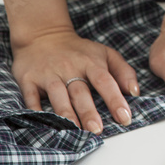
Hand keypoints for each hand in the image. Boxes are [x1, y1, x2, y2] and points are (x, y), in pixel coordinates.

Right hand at [11, 28, 138, 133]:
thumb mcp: (105, 54)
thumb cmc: (79, 51)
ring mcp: (49, 74)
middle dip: (89, 112)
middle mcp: (70, 68)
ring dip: (66, 113)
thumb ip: (123, 71)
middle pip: (81, 92)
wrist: (44, 35)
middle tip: (97, 130)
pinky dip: (36, 109)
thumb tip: (135, 92)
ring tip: (74, 130)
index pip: (105, 81)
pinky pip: (31, 96)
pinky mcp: (29, 79)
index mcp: (91, 62)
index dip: (115, 99)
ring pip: (58, 96)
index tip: (125, 117)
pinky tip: (44, 122)